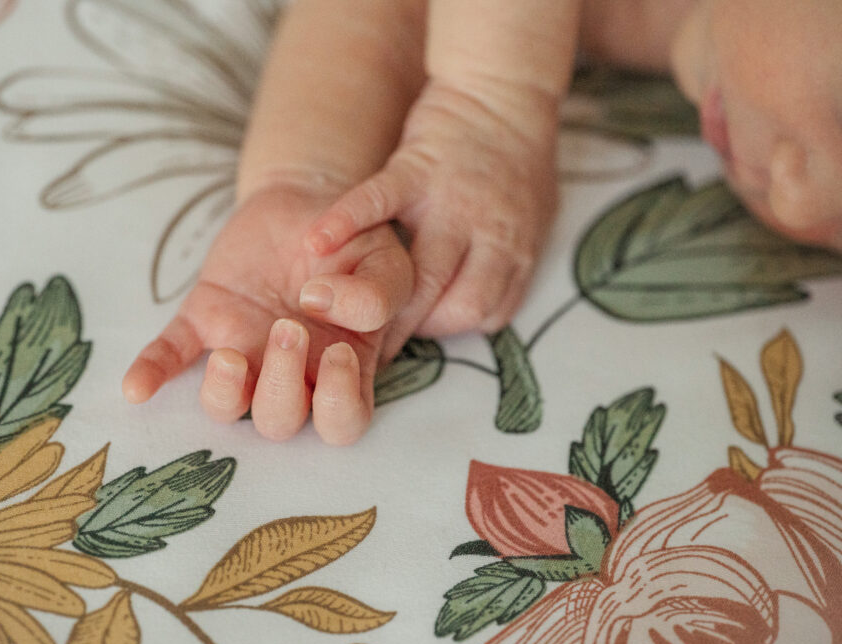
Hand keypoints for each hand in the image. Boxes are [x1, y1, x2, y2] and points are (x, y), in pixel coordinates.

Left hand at [123, 185, 412, 444]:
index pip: (343, 422)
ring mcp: (244, 348)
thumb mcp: (388, 260)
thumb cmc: (357, 244)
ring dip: (224, 393)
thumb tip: (319, 302)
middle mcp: (292, 371)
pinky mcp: (205, 318)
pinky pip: (172, 354)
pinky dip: (152, 371)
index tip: (337, 350)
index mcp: (343, 367)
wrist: (310, 202)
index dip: (337, 403)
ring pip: (226, 407)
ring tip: (229, 353)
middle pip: (280, 422)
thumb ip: (378, 291)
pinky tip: (136, 388)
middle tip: (287, 329)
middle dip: (281, 387)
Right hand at [301, 80, 557, 355]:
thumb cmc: (519, 163)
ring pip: (418, 273)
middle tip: (372, 342)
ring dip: (379, 302)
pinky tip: (315, 242)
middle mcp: (487, 233)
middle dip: (410, 332)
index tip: (419, 327)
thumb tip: (483, 315)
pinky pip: (375, 200)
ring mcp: (450, 202)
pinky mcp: (415, 168)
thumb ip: (511, 266)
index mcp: (514, 249)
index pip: (483, 314)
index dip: (447, 327)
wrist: (501, 92)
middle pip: (452, 306)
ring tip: (344, 315)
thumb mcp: (536, 220)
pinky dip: (343, 221)